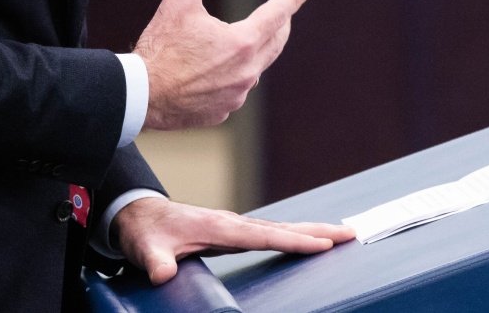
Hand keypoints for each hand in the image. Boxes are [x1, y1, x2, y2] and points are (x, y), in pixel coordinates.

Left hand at [115, 195, 355, 284]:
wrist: (140, 215)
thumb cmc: (145, 233)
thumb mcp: (147, 249)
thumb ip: (155, 262)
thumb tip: (162, 274)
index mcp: (219, 228)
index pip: (263, 236)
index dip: (293, 241)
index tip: (322, 244)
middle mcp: (233, 223)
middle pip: (282, 227)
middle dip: (316, 231)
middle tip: (349, 234)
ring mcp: (235, 225)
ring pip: (280, 228)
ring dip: (310, 231)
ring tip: (340, 234)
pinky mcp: (233, 231)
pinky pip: (271, 232)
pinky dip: (293, 234)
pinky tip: (306, 239)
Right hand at [134, 0, 309, 129]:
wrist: (140, 96)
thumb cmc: (159, 46)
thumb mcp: (179, 1)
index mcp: (242, 42)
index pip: (276, 15)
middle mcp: (247, 71)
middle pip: (274, 43)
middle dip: (280, 27)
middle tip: (283, 17)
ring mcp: (237, 94)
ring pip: (255, 68)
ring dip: (255, 53)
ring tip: (245, 43)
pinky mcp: (223, 111)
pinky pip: (236, 90)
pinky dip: (233, 77)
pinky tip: (217, 73)